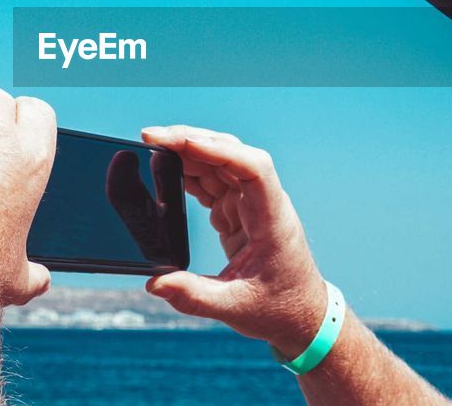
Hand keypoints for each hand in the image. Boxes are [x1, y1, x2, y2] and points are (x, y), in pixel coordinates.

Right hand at [140, 125, 326, 357]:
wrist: (301, 316)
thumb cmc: (279, 309)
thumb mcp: (236, 309)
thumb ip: (194, 297)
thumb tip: (154, 283)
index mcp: (271, 219)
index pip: (253, 168)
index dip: (219, 150)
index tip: (183, 142)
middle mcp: (263, 203)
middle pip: (230, 154)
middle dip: (192, 141)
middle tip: (150, 136)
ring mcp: (250, 205)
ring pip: (219, 163)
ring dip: (187, 153)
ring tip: (150, 147)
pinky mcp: (238, 213)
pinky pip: (213, 183)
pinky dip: (189, 174)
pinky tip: (164, 171)